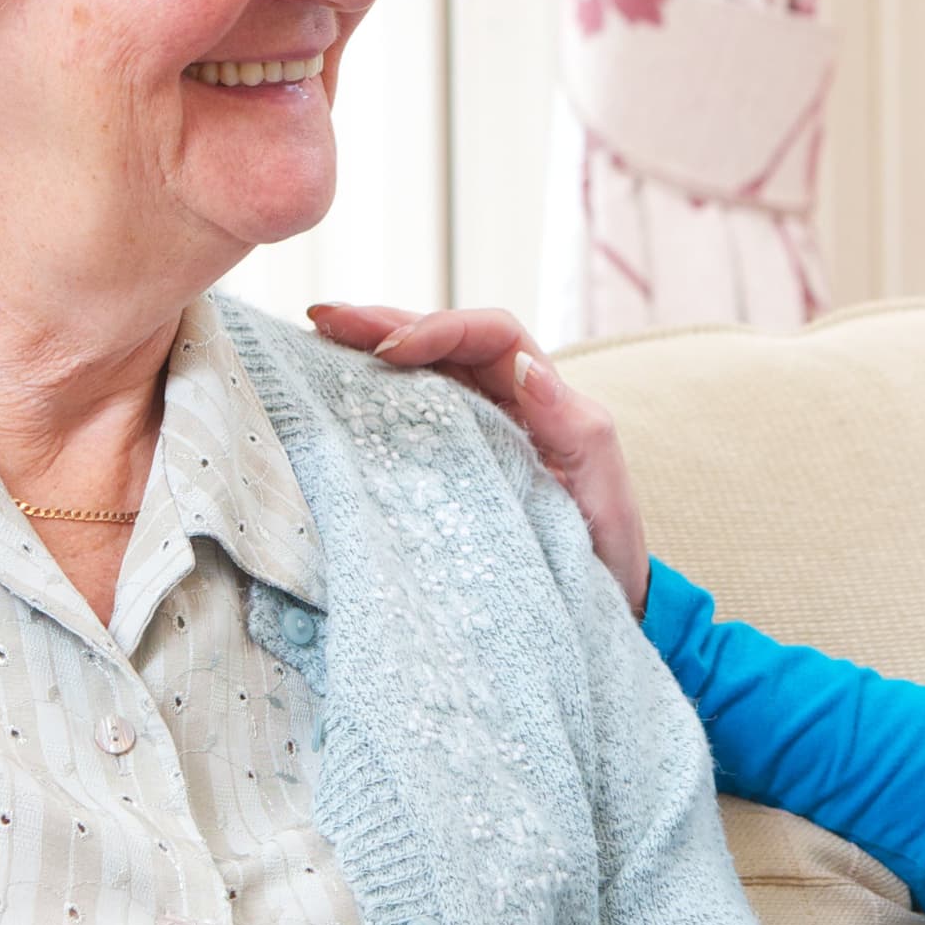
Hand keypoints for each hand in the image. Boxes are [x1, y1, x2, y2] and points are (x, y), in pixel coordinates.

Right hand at [309, 302, 651, 611]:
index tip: (390, 353)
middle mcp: (507, 403)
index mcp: (545, 399)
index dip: (441, 329)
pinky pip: (409, 416)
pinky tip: (332, 389)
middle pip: (445, 341)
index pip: (493, 336)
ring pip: (421, 370)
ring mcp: (475, 431)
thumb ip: (574, 429)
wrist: (600, 604)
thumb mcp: (601, 488)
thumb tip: (526, 367)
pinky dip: (370, 396)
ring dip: (369, 349)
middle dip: (386, 323)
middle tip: (325, 320)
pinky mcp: (448, 466)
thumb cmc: (606, 549)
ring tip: (317, 336)